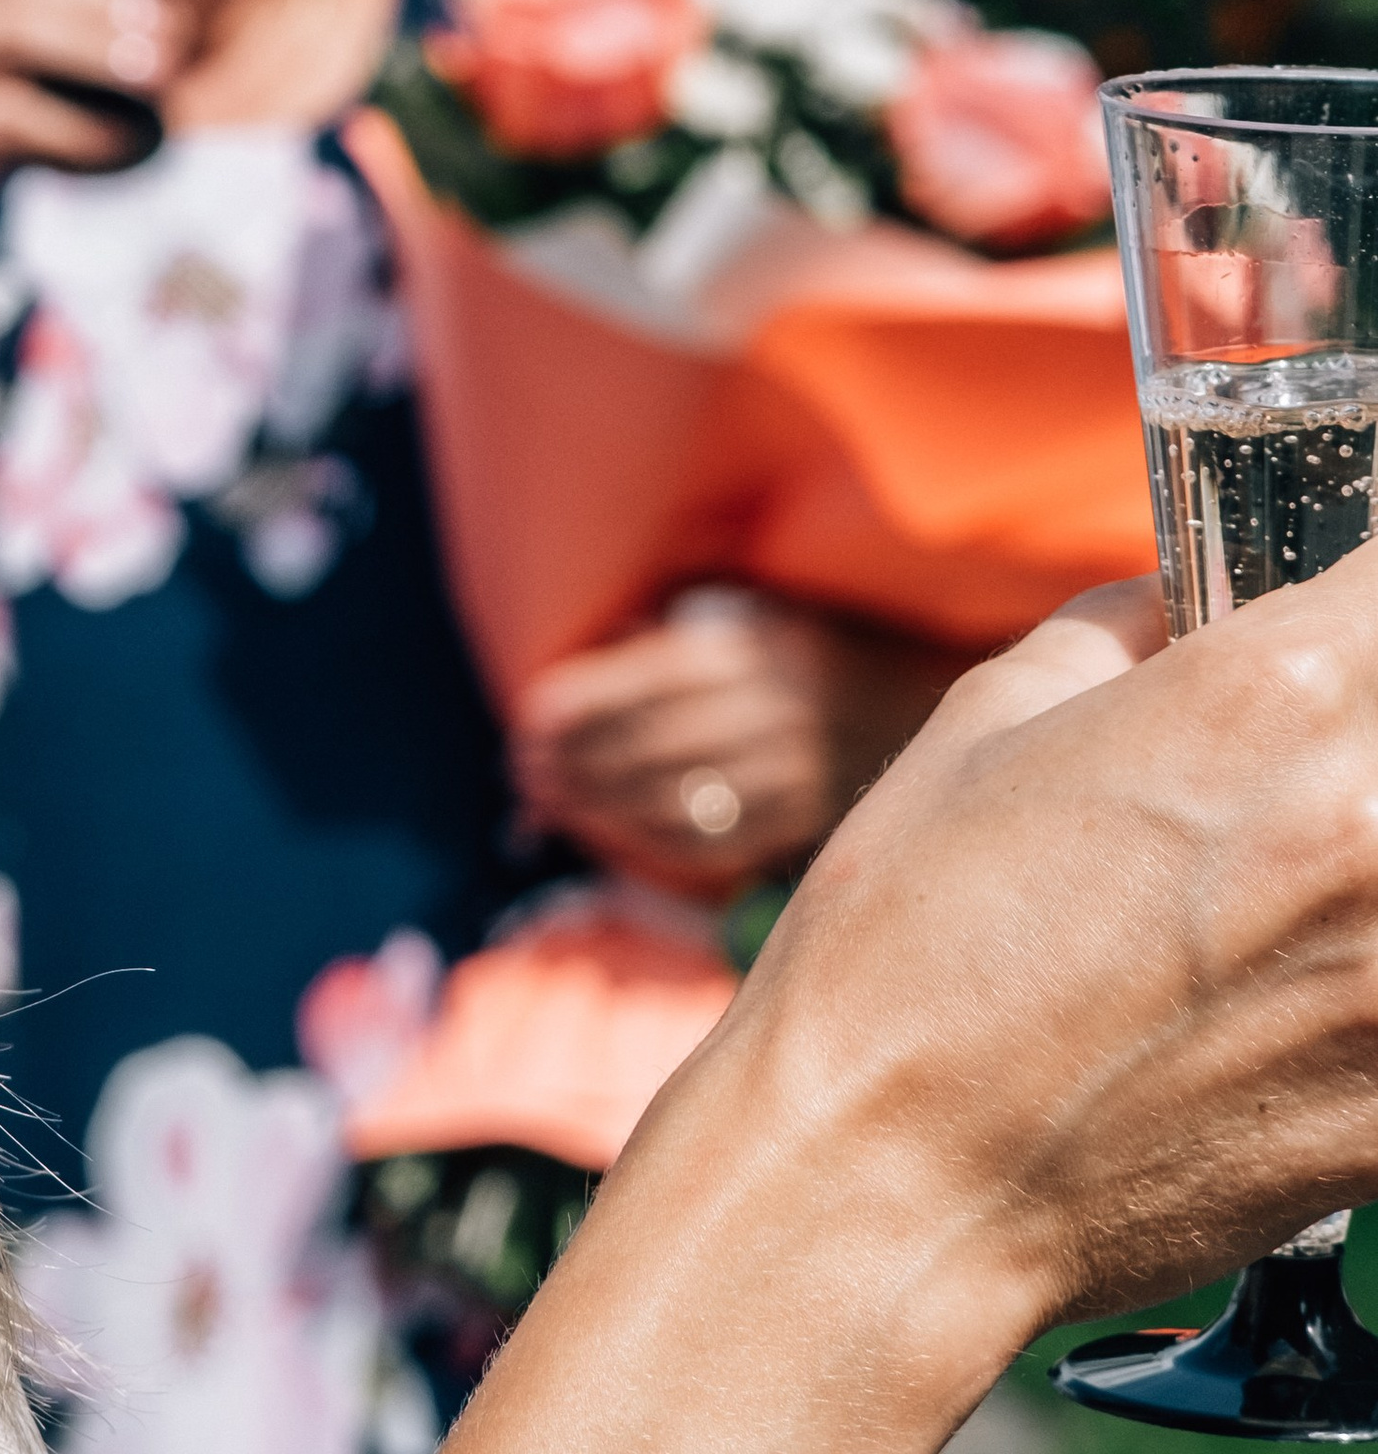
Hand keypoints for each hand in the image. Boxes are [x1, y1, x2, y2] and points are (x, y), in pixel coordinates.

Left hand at [513, 587, 963, 890]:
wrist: (929, 691)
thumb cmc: (820, 635)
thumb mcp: (757, 608)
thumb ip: (681, 631)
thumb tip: (592, 667)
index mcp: (757, 645)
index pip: (646, 680)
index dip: (579, 702)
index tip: (527, 714)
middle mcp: (776, 710)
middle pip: (651, 746)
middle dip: (575, 760)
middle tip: (523, 767)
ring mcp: (797, 774)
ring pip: (675, 802)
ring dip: (598, 806)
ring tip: (549, 800)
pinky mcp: (811, 822)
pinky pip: (716, 845)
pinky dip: (651, 842)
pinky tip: (610, 832)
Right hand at [726, 554, 1377, 1327]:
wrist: (886, 1187)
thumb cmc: (908, 954)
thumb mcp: (986, 721)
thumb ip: (1124, 637)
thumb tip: (1180, 611)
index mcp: (1270, 691)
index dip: (1368, 592)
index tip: (1343, 626)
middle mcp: (1368, 816)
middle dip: (1365, 737)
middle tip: (1292, 790)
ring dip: (1365, 868)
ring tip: (1289, 901)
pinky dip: (1367, 987)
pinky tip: (1295, 1006)